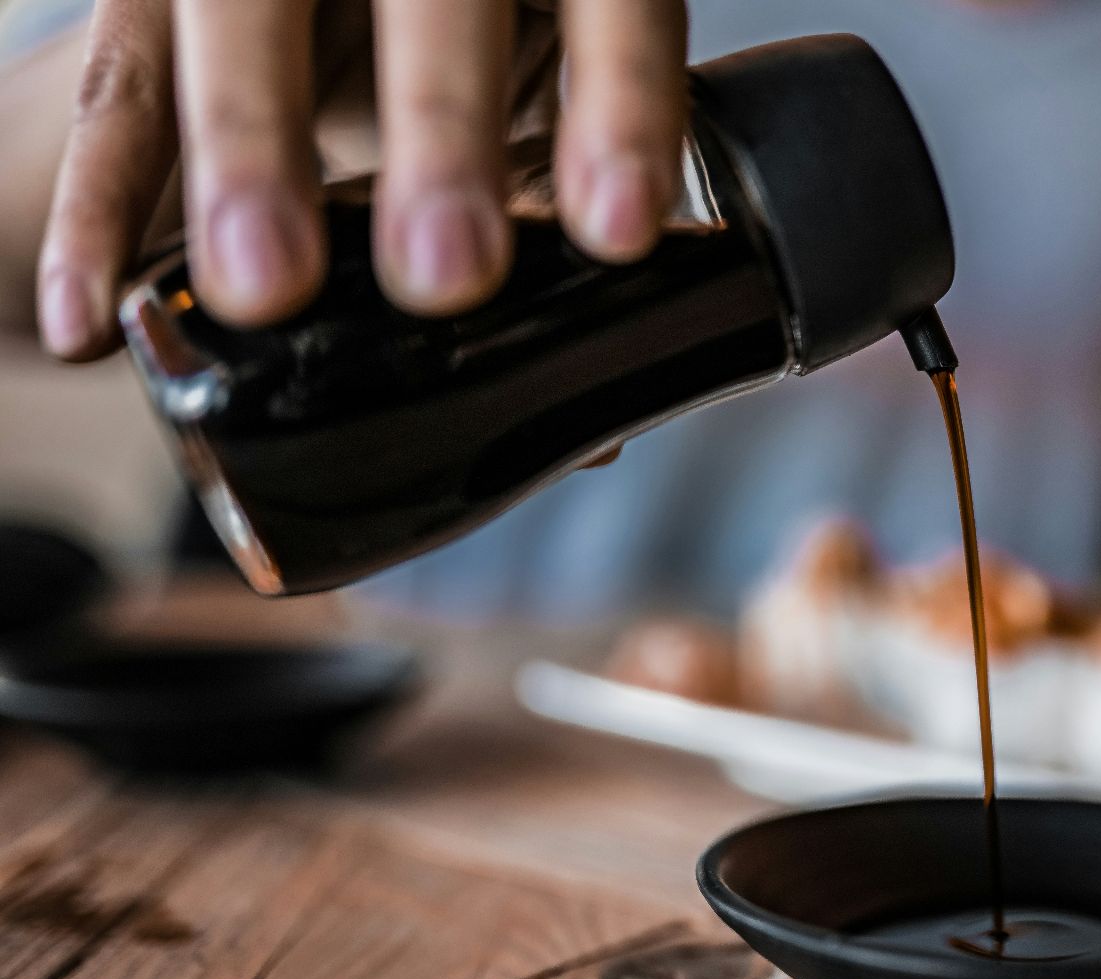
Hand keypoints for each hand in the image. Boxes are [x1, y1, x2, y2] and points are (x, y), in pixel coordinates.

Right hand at [35, 0, 688, 360]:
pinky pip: (117, 92)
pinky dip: (97, 205)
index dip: (622, 111)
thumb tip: (589, 427)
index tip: (619, 232)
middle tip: (447, 276)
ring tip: (262, 289)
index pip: (610, 2)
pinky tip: (90, 315)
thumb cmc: (462, 66)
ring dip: (251, 152)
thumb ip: (557, 215)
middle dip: (442, 131)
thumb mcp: (529, 109)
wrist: (328, 16)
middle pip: (429, 1)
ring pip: (242, 18)